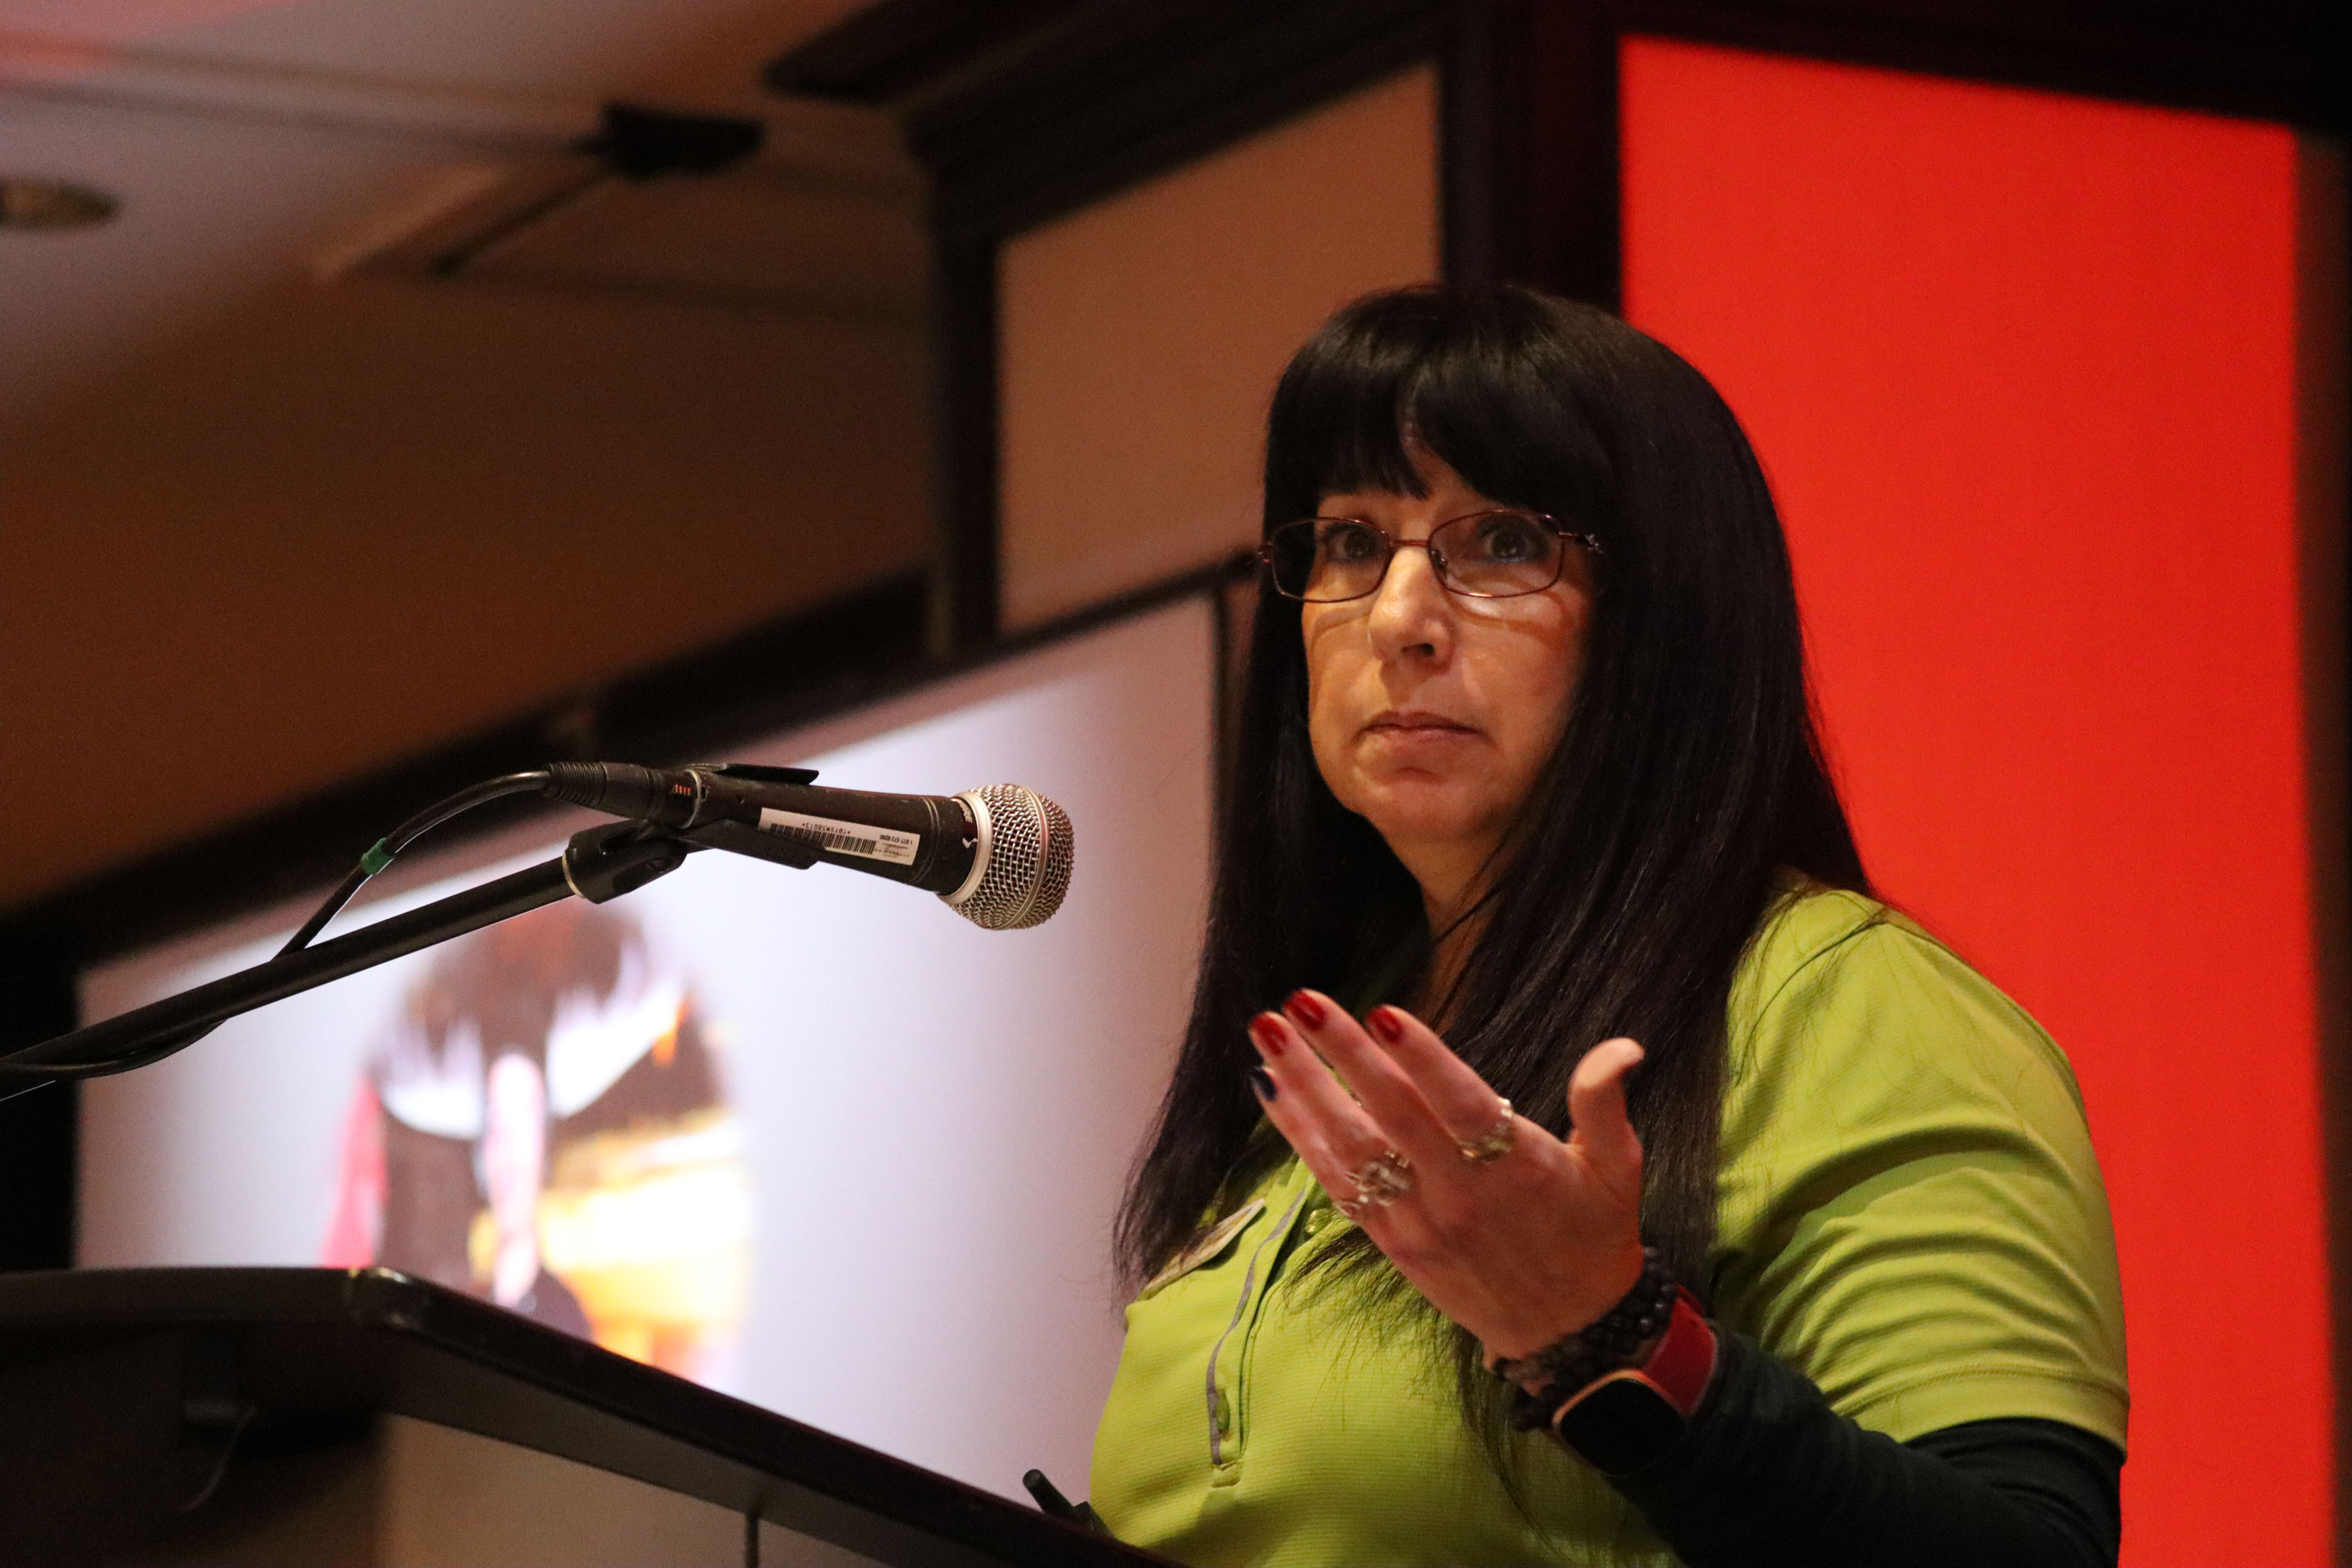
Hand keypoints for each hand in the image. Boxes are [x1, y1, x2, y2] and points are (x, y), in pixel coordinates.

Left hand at [1247, 990, 1647, 1364]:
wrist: (1570, 1332)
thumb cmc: (1595, 1236)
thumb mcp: (1616, 1169)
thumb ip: (1603, 1103)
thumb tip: (1624, 1046)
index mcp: (1517, 1169)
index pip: (1460, 1107)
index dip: (1422, 1061)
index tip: (1382, 1013)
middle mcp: (1459, 1195)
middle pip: (1391, 1117)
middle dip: (1342, 1056)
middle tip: (1299, 1001)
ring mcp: (1417, 1220)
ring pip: (1350, 1148)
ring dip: (1303, 1088)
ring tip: (1265, 1033)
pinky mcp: (1392, 1241)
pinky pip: (1336, 1183)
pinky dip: (1300, 1134)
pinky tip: (1270, 1088)